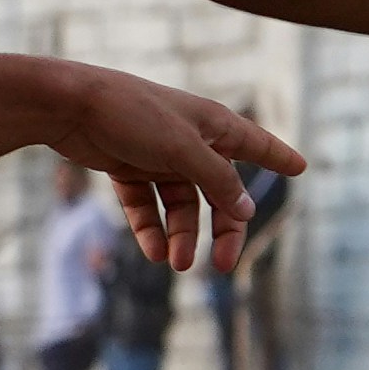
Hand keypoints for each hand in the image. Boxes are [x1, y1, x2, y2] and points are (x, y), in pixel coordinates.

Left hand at [23, 65, 305, 272]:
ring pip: (181, 205)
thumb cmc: (130, 114)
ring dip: (181, 235)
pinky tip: (151, 251)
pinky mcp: (127, 167)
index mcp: (212, 124)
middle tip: (223, 265)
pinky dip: (150, 228)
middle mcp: (189, 141)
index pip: (255, 142)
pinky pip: (146, 205)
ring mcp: (157, 156)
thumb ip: (217, 180)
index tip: (301, 168)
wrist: (67, 104)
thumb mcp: (182, 149)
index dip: (278, 156)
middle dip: (222, 229)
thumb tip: (246, 209)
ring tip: (175, 264)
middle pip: (218, 192)